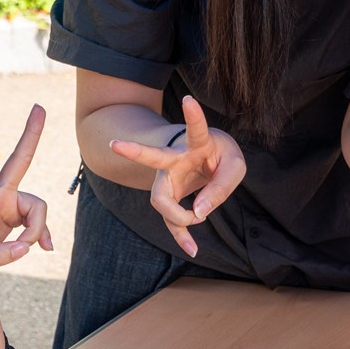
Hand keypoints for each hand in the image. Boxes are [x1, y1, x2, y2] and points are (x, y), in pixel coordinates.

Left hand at [0, 103, 51, 272]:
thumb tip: (25, 248)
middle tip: (39, 107)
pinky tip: (45, 247)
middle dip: (31, 136)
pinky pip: (38, 223)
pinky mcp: (17, 213)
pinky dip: (41, 236)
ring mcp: (10, 203)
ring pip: (37, 207)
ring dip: (35, 230)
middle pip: (19, 162)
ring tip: (27, 248)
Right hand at [108, 95, 244, 256]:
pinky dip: (183, 235)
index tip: (189, 99)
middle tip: (115, 144)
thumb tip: (199, 214)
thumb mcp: (234, 166)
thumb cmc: (220, 156)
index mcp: (196, 143)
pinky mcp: (170, 196)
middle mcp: (176, 158)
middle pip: (152, 157)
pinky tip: (192, 249)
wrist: (206, 159)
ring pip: (160, 199)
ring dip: (176, 217)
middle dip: (134, 150)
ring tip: (194, 229)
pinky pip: (173, 219)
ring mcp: (169, 178)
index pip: (196, 128)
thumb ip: (221, 187)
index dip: (193, 115)